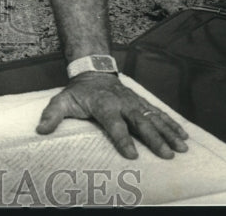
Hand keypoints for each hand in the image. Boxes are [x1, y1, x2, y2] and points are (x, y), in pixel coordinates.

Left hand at [36, 73, 188, 159]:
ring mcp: (134, 102)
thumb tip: (40, 130)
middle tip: (167, 154)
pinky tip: (184, 136)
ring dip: (168, 133)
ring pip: (154, 117)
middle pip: (140, 122)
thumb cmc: (78, 92)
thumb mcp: (62, 101)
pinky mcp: (142, 102)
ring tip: (181, 148)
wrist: (93, 71)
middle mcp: (123, 103)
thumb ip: (52, 115)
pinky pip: (159, 113)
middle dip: (154, 138)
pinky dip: (172, 124)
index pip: (114, 123)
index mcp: (104, 105)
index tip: (132, 154)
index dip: (122, 138)